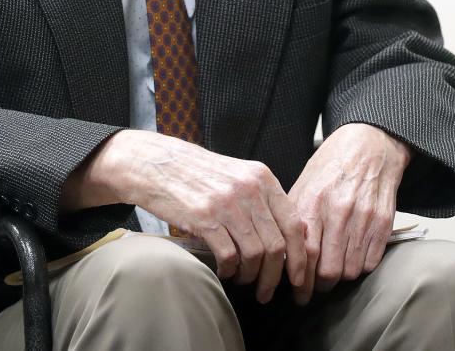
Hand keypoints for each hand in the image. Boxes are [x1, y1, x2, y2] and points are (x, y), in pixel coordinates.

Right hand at [72, 131, 308, 302]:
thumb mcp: (236, 175)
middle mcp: (248, 188)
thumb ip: (262, 200)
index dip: (300, 258)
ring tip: (243, 281)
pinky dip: (230, 270)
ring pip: (255, 254)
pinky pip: (229, 256)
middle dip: (275, 277)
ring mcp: (226, 203)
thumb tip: (290, 240)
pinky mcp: (204, 217)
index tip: (298, 279)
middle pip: (277, 246)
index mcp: (261, 176)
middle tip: (267, 291)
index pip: (294, 225)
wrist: (155, 163)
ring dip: (251, 276)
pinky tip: (224, 271)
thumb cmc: (196, 172)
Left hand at [288, 123, 410, 304]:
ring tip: (331, 274)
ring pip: (351, 270)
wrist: (368, 146)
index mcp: (313, 200)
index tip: (297, 292)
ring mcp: (364, 218)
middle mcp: (338, 211)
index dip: (300, 279)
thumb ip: (295, 215)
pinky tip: (350, 260)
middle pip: (329, 268)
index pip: (304, 252)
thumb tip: (282, 248)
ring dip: (340, 278)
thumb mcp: (304, 183)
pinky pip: (371, 262)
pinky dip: (359, 267)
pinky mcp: (384, 223)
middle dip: (319, 285)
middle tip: (314, 288)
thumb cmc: (330, 165)